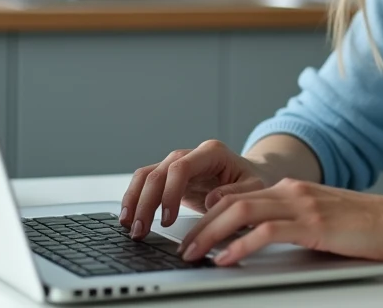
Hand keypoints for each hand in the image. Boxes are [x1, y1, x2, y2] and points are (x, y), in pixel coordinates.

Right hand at [120, 139, 270, 239]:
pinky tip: (129, 217)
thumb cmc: (250, 181)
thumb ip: (236, 193)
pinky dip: (134, 198)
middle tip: (141, 230)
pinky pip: (145, 183)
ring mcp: (176, 163)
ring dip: (134, 200)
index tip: (168, 219)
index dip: (170, 193)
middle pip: (159, 172)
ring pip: (146, 175)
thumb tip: (212, 199)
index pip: (182, 167)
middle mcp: (190, 154)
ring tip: (129, 226)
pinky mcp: (169, 176)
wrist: (247, 175)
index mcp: (212, 152)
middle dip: (146, 202)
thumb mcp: (253, 188)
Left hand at [175, 178, 382, 266]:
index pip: (237, 194)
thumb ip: (292, 218)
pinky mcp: (311, 224)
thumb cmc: (363, 224)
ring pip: (240, 212)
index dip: (209, 212)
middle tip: (183, 247)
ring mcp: (300, 205)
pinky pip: (265, 232)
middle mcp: (290, 190)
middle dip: (201, 225)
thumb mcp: (319, 215)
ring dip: (211, 234)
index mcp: (290, 188)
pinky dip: (240, 246)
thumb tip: (261, 236)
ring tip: (194, 254)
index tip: (192, 231)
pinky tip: (227, 259)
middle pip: (230, 202)